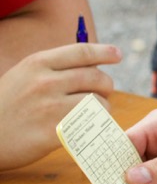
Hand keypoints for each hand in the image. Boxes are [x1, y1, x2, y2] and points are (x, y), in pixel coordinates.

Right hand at [0, 43, 119, 170]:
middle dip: (106, 85)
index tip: (117, 55)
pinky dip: (94, 127)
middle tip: (103, 93)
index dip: (104, 51)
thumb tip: (88, 64)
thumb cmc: (5, 106)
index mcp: (38, 63)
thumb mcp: (22, 76)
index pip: (81, 51)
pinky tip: (89, 129)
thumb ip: (52, 69)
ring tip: (95, 113)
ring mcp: (50, 107)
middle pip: (95, 77)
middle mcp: (46, 81)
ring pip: (97, 102)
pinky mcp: (53, 132)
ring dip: (102, 108)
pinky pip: (88, 126)